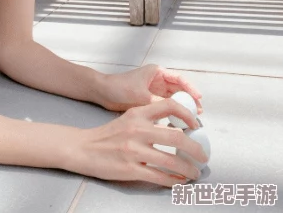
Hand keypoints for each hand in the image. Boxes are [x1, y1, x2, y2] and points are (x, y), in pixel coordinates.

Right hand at [69, 99, 207, 186]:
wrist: (84, 147)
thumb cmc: (109, 134)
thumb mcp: (129, 118)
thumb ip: (149, 119)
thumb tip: (176, 128)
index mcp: (138, 113)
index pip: (169, 106)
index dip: (188, 115)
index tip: (197, 125)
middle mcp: (137, 129)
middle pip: (176, 137)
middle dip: (195, 149)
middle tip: (203, 156)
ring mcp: (134, 150)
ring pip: (171, 161)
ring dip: (188, 169)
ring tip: (194, 173)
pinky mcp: (130, 169)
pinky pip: (159, 176)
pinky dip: (173, 180)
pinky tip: (178, 181)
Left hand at [97, 64, 202, 113]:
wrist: (102, 93)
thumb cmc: (119, 87)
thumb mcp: (140, 95)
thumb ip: (157, 102)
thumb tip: (175, 113)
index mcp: (156, 72)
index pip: (179, 79)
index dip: (191, 89)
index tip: (199, 99)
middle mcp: (157, 81)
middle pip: (178, 90)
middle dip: (189, 101)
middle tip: (199, 114)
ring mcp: (153, 91)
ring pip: (173, 100)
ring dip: (181, 109)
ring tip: (191, 121)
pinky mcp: (148, 102)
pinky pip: (164, 108)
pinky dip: (171, 115)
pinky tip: (176, 124)